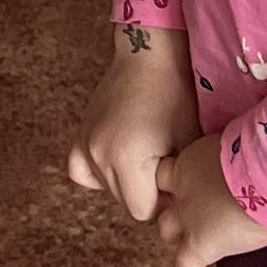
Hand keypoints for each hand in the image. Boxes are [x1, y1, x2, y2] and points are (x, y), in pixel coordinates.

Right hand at [68, 31, 197, 220]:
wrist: (149, 54)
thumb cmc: (176, 96)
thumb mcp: (186, 143)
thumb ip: (177, 183)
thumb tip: (174, 210)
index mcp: (127, 159)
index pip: (143, 211)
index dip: (163, 201)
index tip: (175, 178)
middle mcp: (99, 154)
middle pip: (124, 202)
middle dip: (145, 192)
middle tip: (164, 164)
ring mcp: (86, 143)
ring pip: (106, 189)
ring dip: (126, 182)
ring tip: (146, 155)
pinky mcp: (80, 134)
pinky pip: (81, 171)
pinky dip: (97, 172)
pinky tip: (116, 160)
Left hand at [154, 134, 266, 266]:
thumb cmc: (265, 155)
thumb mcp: (242, 150)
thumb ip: (235, 161)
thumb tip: (254, 165)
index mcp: (192, 161)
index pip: (167, 173)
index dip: (175, 183)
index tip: (191, 189)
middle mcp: (183, 189)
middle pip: (164, 202)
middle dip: (175, 211)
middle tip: (196, 218)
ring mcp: (188, 216)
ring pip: (168, 231)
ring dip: (180, 238)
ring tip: (198, 246)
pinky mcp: (200, 242)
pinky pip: (186, 264)